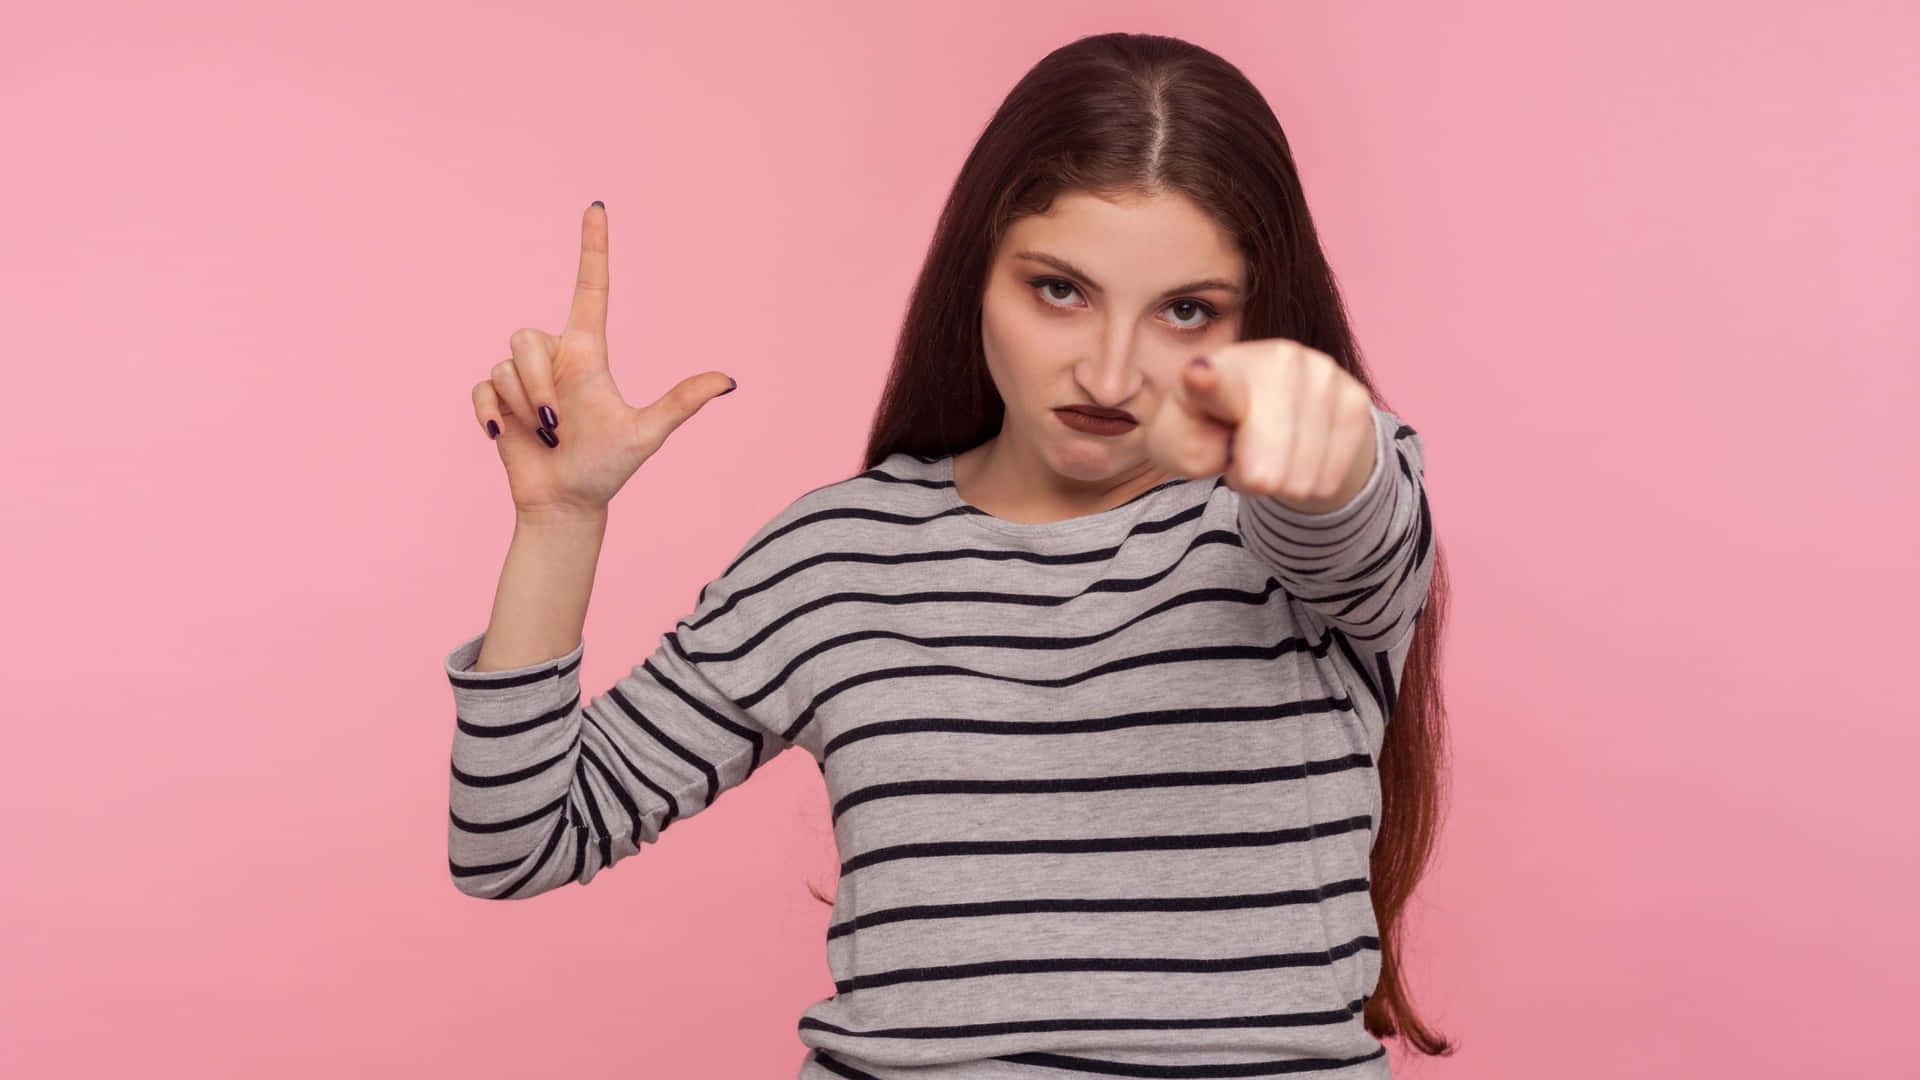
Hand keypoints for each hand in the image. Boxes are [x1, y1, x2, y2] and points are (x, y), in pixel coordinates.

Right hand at [469, 202, 737, 517]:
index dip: (594, 248)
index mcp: (589, 353)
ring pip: (504, 366)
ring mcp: (522, 378)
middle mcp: (554, 357)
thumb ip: (680, 403)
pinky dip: (491, 412)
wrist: (566, 503)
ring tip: (545, 434)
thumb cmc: (607, 467)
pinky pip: (481, 388)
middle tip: (558, 424)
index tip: (597, 208)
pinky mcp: (495, 399)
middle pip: (526, 337)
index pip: (592, 289)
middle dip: (537, 384)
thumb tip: (728, 381)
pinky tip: (506, 433)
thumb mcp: (646, 434)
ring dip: (522, 405)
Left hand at [1141, 338, 1377, 513]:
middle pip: (1265, 472)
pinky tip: (1296, 452)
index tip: (1197, 376)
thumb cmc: (1210, 430)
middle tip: (1242, 453)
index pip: (1215, 384)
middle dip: (1250, 478)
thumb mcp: (1179, 444)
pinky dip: (1309, 480)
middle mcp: (1277, 359)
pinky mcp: (1355, 397)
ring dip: (1281, 481)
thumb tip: (1220, 437)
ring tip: (1267, 450)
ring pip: (1301, 480)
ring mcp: (1323, 374)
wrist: (1266, 417)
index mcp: (1218, 369)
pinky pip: (1329, 479)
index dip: (1205, 384)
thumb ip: (1185, 448)